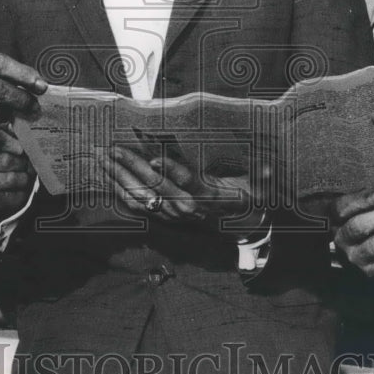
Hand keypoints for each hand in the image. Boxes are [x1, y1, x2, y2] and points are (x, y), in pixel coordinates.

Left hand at [102, 147, 264, 237]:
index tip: (154, 157)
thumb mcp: (258, 189)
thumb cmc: (244, 198)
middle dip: (133, 168)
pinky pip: (137, 205)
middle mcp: (187, 207)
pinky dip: (120, 190)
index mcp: (208, 196)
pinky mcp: (163, 215)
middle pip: (156, 187)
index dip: (171, 170)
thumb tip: (270, 168)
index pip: (188, 183)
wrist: (237, 225)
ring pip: (142, 197)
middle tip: (114, 148)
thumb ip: (263, 179)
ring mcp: (172, 213)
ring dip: (121, 177)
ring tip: (104, 157)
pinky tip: (108, 175)